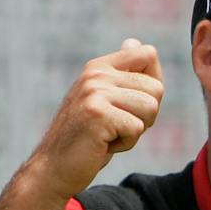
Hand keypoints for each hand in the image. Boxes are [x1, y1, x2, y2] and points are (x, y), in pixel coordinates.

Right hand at [22, 38, 163, 201]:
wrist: (54, 167)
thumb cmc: (86, 137)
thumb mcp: (105, 101)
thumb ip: (124, 76)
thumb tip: (137, 42)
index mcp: (98, 66)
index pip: (148, 54)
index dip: (152, 85)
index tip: (130, 104)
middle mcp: (96, 74)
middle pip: (156, 88)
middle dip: (145, 115)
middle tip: (116, 126)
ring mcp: (95, 92)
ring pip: (151, 108)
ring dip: (136, 130)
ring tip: (109, 134)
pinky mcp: (97, 114)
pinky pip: (137, 128)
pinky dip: (126, 143)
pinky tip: (103, 144)